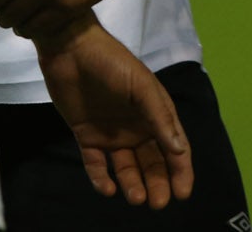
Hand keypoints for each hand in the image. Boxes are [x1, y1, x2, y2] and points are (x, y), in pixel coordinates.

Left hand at [35, 14, 193, 208]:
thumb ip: (160, 118)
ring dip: (132, 184)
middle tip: (158, 203)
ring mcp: (111, 133)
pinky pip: (96, 164)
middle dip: (158, 183)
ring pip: (126, 167)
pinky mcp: (86, 135)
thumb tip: (180, 151)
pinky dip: (101, 178)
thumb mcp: (142, 87)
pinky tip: (107, 188)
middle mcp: (136, 126)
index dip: (180, 171)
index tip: (182, 194)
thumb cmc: (112, 62)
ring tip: (135, 198)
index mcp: (154, 113)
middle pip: (152, 163)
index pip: (173, 148)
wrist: (69, 48)